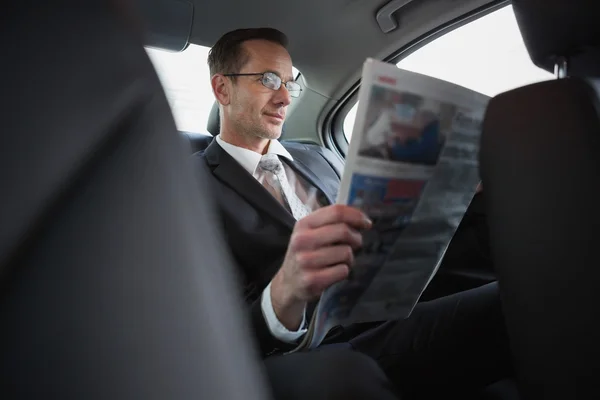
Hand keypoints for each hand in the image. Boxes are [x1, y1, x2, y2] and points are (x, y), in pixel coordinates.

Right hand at [270, 205, 371, 329]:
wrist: (288, 283)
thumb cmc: (306, 253)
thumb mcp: (310, 232)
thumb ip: (331, 222)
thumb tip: (361, 218)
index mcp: (303, 224)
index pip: (336, 212)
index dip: (356, 216)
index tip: (366, 223)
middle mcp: (302, 240)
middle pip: (343, 231)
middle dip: (356, 238)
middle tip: (355, 244)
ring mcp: (305, 261)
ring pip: (346, 252)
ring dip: (349, 258)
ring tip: (339, 261)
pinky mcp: (312, 280)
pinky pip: (343, 271)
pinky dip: (343, 271)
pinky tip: (333, 272)